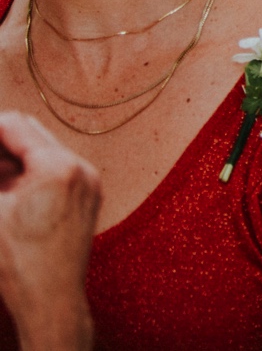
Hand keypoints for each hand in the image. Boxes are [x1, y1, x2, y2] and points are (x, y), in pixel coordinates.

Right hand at [0, 114, 98, 350]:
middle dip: (1, 143)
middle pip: (31, 135)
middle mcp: (81, 167)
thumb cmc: (16, 262)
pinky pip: (56, 170)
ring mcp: (89, 181)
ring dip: (12, 158)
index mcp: (58, 167)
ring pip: (43, 152)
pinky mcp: (89, 195)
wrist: (51, 299)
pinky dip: (29, 172)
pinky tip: (7, 188)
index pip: (15, 127)